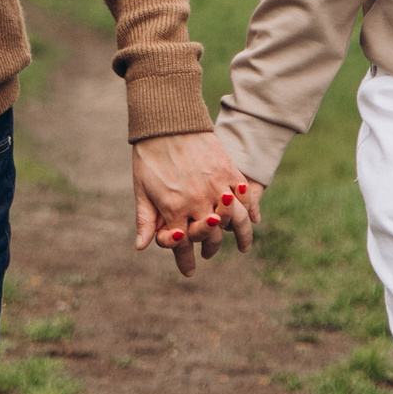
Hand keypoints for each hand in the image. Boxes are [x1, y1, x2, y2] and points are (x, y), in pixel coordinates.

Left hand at [131, 136, 260, 277]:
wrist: (167, 120)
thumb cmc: (149, 155)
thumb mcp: (142, 189)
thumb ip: (146, 220)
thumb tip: (141, 247)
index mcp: (174, 209)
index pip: (181, 245)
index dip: (185, 261)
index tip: (189, 273)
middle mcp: (198, 202)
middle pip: (212, 236)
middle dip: (210, 248)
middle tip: (209, 254)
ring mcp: (216, 186)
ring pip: (235, 220)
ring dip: (241, 236)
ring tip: (244, 247)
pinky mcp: (228, 170)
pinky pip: (244, 196)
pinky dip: (249, 209)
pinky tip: (251, 217)